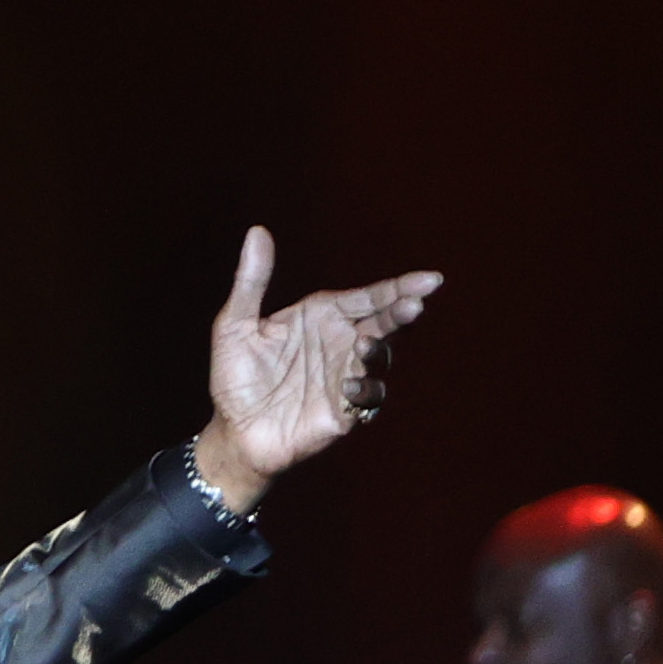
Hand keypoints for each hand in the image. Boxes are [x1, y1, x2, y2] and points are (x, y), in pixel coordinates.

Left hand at [197, 227, 442, 511]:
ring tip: (367, 342)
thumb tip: (257, 231)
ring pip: (380, 357)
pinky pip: (368, 396)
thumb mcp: (235, 325)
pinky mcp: (345, 409)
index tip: (428, 279)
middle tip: (415, 303)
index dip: (399, 287)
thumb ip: (252, 281)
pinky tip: (349, 384)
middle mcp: (340, 341)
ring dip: (380, 349)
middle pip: (384, 321)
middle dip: (403, 311)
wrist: (234, 432)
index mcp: (322, 315)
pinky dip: (365, 388)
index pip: (368, 297)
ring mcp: (346, 375)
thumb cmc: (235, 377)